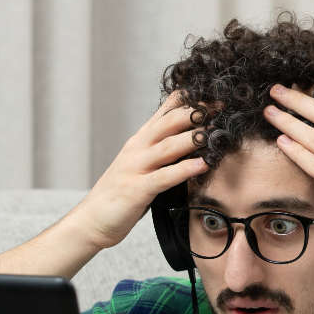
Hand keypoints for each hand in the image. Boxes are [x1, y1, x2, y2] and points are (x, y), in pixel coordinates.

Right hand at [73, 92, 208, 248]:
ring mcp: (136, 168)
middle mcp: (137, 149)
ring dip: (193, 137)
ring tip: (216, 131)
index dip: (189, 101)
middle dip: (195, 112)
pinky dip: (184, 169)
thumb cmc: (120, 193)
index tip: (213, 94)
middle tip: (221, 106)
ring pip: (168, 146)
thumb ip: (160, 149)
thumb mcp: (140, 163)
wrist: (91, 219)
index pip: (165, 112)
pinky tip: (203, 165)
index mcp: (140, 140)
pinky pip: (165, 177)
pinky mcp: (137, 190)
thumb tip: (189, 140)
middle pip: (169, 123)